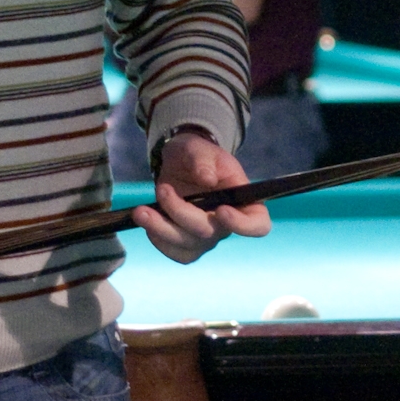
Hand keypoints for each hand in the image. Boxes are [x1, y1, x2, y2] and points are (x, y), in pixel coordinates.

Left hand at [134, 131, 271, 263]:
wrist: (180, 162)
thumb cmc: (198, 155)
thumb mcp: (200, 148)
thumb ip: (203, 160)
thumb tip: (206, 178)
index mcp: (245, 202)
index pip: (258, 225)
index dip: (243, 225)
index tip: (221, 210)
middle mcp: (227, 225)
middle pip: (210, 233)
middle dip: (181, 214)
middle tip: (163, 189)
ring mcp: (206, 237)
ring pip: (187, 246)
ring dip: (161, 230)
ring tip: (141, 211)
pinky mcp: (186, 243)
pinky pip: (173, 252)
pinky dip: (157, 238)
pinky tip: (147, 219)